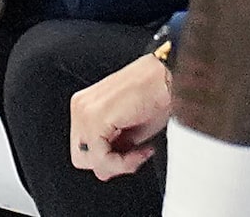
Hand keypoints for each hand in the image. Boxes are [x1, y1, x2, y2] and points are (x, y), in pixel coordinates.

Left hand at [68, 50, 172, 179]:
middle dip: (111, 164)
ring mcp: (84, 110)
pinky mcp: (94, 116)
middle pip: (81, 157)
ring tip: (141, 150)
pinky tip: (142, 149)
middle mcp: (80, 106)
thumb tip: (103, 172)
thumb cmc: (158, 97)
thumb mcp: (133, 132)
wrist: (169, 77)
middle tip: (136, 155)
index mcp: (86, 107)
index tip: (134, 154)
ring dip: (119, 163)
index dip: (110, 160)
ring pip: (88, 160)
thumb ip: (114, 150)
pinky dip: (123, 161)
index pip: (84, 150)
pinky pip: (100, 156)